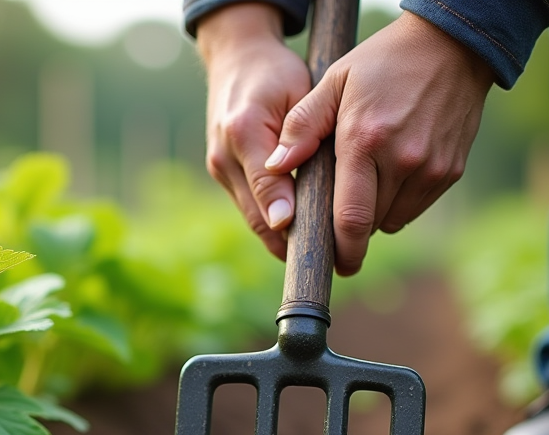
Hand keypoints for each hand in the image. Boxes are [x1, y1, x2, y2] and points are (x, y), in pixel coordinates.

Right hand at [197, 4, 311, 259]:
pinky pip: (252, 210)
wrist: (237, 59)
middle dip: (290, 243)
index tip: (310, 247)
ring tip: (321, 255)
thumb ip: (300, 136)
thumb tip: (294, 194)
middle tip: (328, 262)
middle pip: (257, 216)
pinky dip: (275, 225)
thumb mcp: (295, 93)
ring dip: (283, 239)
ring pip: (254, 220)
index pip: (268, 188)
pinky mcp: (223, 176)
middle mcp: (224, 156)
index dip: (289, 221)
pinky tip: (303, 235)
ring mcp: (220, 168)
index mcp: (244, 130)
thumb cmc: (276, 73)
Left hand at [265, 11, 494, 274]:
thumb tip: (274, 166)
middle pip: (369, 225)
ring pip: (392, 220)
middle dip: (349, 229)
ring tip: (365, 184)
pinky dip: (398, 203)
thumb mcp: (334, 81)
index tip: (331, 265)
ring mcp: (430, 169)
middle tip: (336, 218)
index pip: (349, 218)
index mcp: (365, 141)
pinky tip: (390, 175)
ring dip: (374, 215)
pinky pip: (415, 207)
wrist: (453, 45)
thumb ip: (302, 126)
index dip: (339, 250)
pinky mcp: (450, 171)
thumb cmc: (383, 62)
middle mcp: (402, 161)